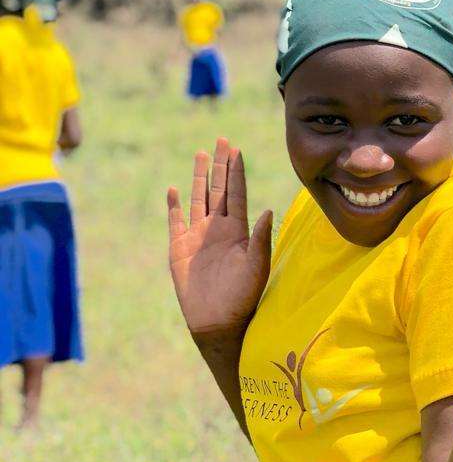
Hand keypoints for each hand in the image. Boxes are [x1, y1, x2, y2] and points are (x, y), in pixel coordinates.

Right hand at [167, 137, 272, 336]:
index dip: (236, 172)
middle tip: (222, 140)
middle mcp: (218, 229)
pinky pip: (175, 221)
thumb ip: (261, 239)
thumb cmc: (242, 297)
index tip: (237, 149)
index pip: (236, 194)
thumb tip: (270, 210)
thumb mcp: (256, 267)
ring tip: (201, 154)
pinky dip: (174, 205)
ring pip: (198, 199)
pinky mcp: (179, 249)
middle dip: (220, 165)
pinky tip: (174, 189)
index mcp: (238, 231)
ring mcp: (197, 237)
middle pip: (218, 189)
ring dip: (199, 177)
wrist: (218, 321)